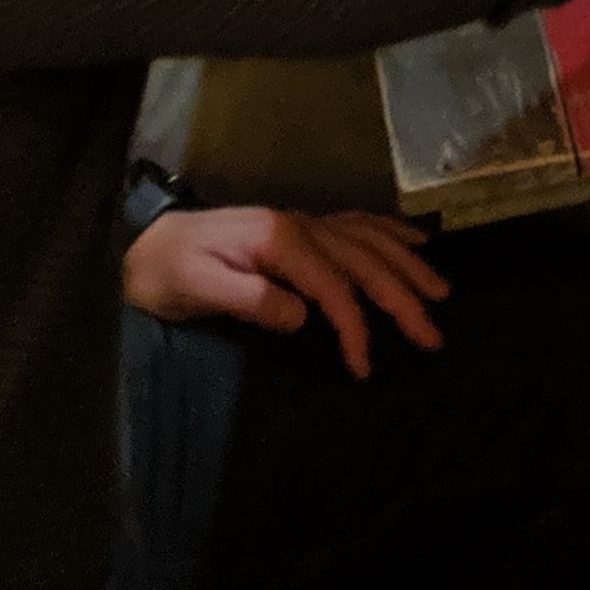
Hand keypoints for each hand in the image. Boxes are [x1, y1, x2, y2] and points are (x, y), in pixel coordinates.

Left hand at [123, 205, 450, 377]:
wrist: (149, 244)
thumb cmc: (170, 274)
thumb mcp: (197, 290)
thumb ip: (249, 299)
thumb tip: (303, 315)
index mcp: (280, 241)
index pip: (334, 287)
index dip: (355, 328)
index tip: (363, 367)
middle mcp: (301, 225)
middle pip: (364, 261)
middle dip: (403, 298)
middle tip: (432, 337)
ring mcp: (305, 222)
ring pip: (370, 240)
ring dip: (408, 265)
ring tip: (440, 293)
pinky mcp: (303, 227)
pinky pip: (358, 224)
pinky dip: (390, 231)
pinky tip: (415, 240)